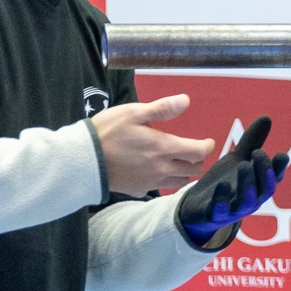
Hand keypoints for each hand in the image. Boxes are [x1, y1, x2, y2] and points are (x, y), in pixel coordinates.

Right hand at [93, 94, 214, 196]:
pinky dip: (165, 180)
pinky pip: (159, 188)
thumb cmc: (106, 132)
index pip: (199, 152)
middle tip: (193, 151)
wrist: (82, 159)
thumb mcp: (132, 113)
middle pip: (194, 169)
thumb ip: (161, 108)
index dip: (208, 147)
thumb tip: (186, 100)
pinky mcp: (138, 190)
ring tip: (179, 162)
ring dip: (185, 172)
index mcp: (164, 148)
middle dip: (198, 160)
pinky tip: (157, 172)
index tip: (208, 142)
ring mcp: (151, 182)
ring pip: (180, 181)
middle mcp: (162, 169)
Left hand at [175, 116, 288, 246]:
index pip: (274, 177)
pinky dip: (223, 198)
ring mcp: (235, 209)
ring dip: (248, 184)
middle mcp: (252, 199)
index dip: (279, 168)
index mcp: (258, 185)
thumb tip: (267, 117)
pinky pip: (221, 210)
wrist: (198, 208)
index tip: (281, 155)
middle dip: (264, 172)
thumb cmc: (224, 182)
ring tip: (244, 165)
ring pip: (248, 201)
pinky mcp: (216, 215)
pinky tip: (223, 185)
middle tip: (258, 153)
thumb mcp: (237, 159)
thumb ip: (252, 142)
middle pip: (265, 189)